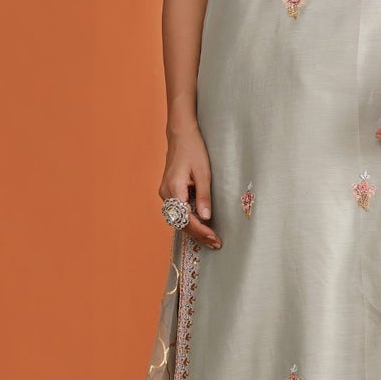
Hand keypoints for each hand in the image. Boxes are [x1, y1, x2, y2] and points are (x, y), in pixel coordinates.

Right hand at [159, 122, 221, 247]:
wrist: (181, 136)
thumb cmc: (194, 150)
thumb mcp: (204, 172)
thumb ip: (204, 196)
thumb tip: (206, 217)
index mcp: (174, 189)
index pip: (186, 218)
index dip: (201, 230)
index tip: (214, 238)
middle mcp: (165, 193)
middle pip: (180, 222)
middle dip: (198, 234)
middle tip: (215, 243)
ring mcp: (165, 193)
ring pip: (178, 218)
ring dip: (194, 229)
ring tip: (211, 238)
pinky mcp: (168, 191)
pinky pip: (177, 211)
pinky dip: (189, 220)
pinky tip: (201, 226)